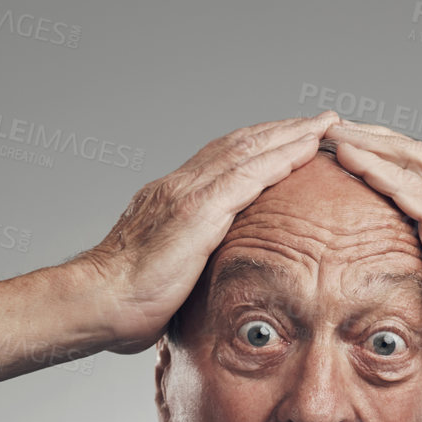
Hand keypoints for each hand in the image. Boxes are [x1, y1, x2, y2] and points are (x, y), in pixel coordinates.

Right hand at [60, 110, 340, 353]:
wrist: (98, 301)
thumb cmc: (124, 302)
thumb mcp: (164, 273)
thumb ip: (187, 265)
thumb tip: (204, 283)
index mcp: (173, 199)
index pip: (224, 161)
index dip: (259, 146)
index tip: (289, 138)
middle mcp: (181, 186)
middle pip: (241, 145)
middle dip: (282, 130)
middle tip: (319, 120)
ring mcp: (188, 195)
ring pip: (249, 151)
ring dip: (289, 135)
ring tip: (324, 124)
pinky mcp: (197, 212)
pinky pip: (248, 175)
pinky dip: (279, 157)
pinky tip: (305, 149)